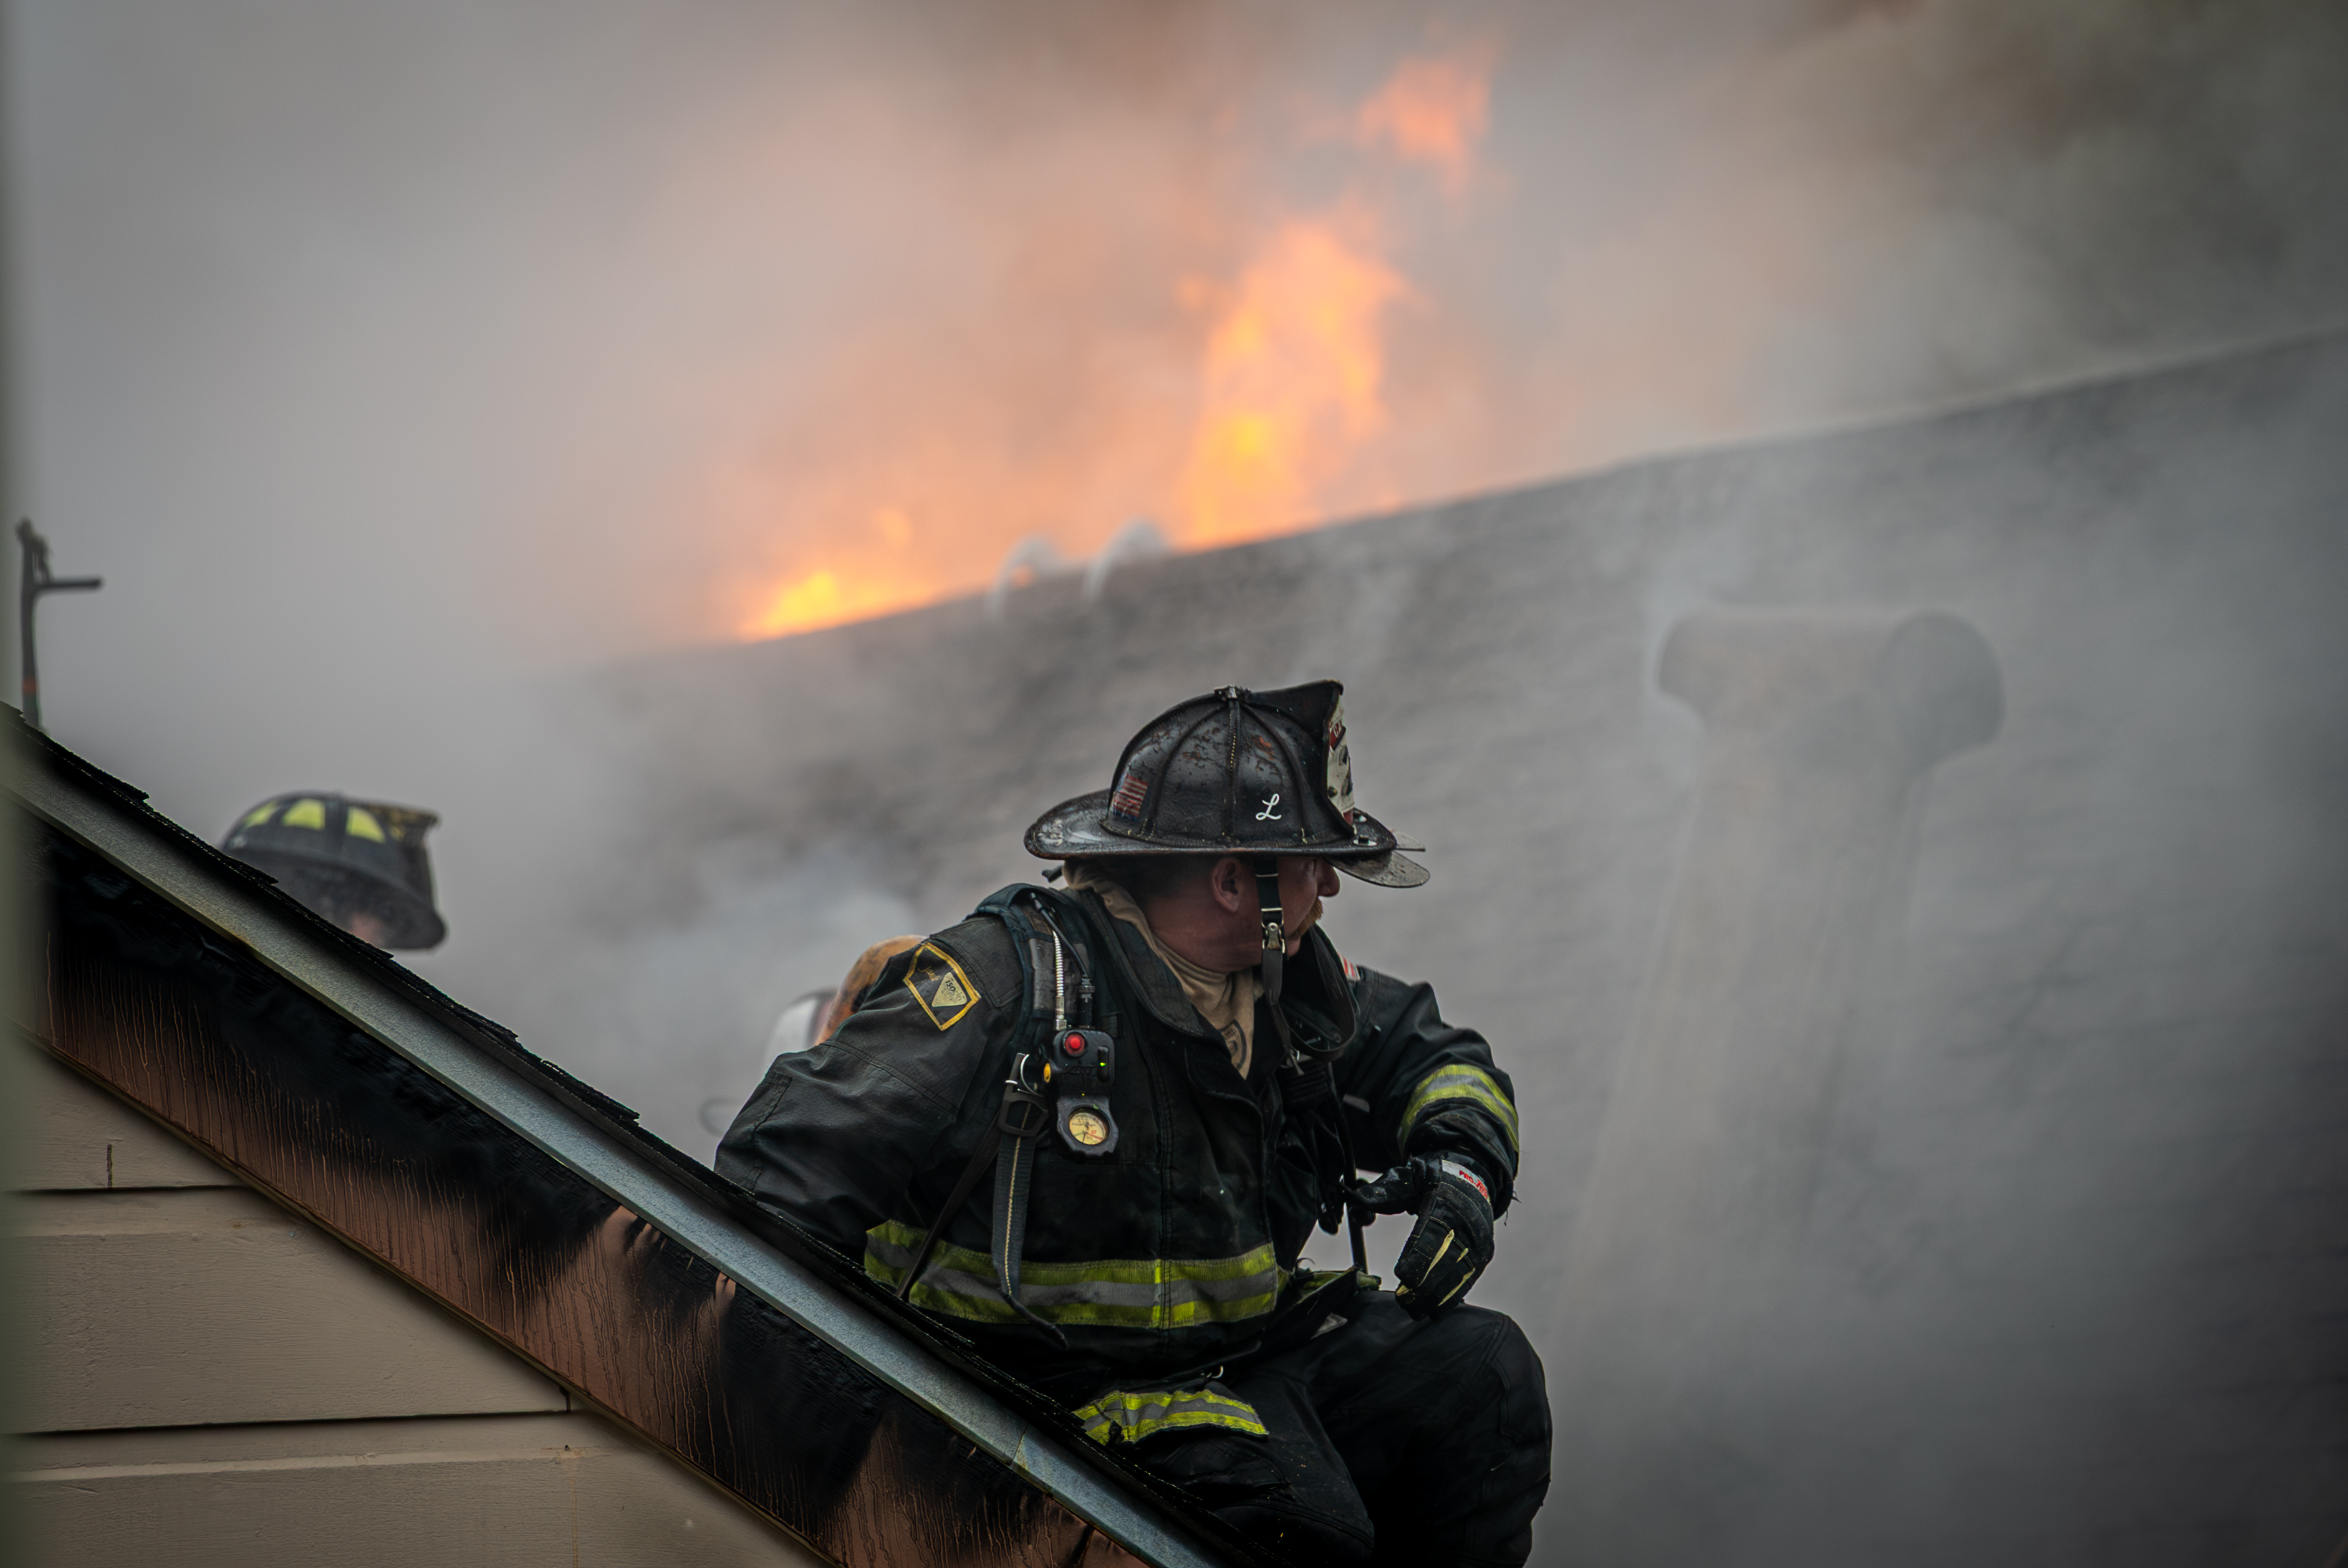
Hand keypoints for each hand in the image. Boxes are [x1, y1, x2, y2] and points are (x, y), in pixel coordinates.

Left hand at [1351, 1155, 1493, 1320]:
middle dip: (1426, 1283)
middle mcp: (1467, 1223)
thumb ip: (1384, 1191)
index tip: (1401, 1275)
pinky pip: (1468, 1280)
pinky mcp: (1482, 1255)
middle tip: (1403, 1299)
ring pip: (1459, 1275)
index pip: (1434, 1232)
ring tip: (1415, 1311)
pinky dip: (1452, 1298)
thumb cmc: (1434, 1180)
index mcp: (1446, 1201)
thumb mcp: (1409, 1176)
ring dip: (1437, 1297)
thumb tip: (1358, 1201)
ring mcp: (1478, 1241)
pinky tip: (1435, 1312)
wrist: (1471, 1179)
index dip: (1419, 1255)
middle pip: (1448, 1259)